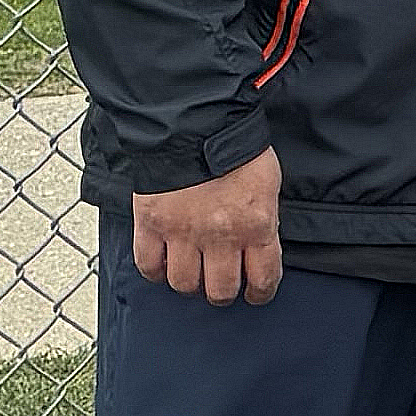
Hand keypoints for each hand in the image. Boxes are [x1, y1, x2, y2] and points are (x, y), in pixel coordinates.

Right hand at [133, 151, 283, 305]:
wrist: (194, 122)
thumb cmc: (235, 147)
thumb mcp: (267, 183)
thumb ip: (264, 218)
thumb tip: (260, 244)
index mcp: (257, 226)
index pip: (263, 279)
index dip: (260, 292)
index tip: (255, 293)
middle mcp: (221, 237)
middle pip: (220, 290)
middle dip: (223, 292)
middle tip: (220, 284)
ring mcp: (183, 233)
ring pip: (184, 284)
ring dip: (189, 283)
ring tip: (192, 274)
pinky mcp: (151, 224)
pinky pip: (148, 265)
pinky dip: (155, 271)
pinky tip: (163, 265)